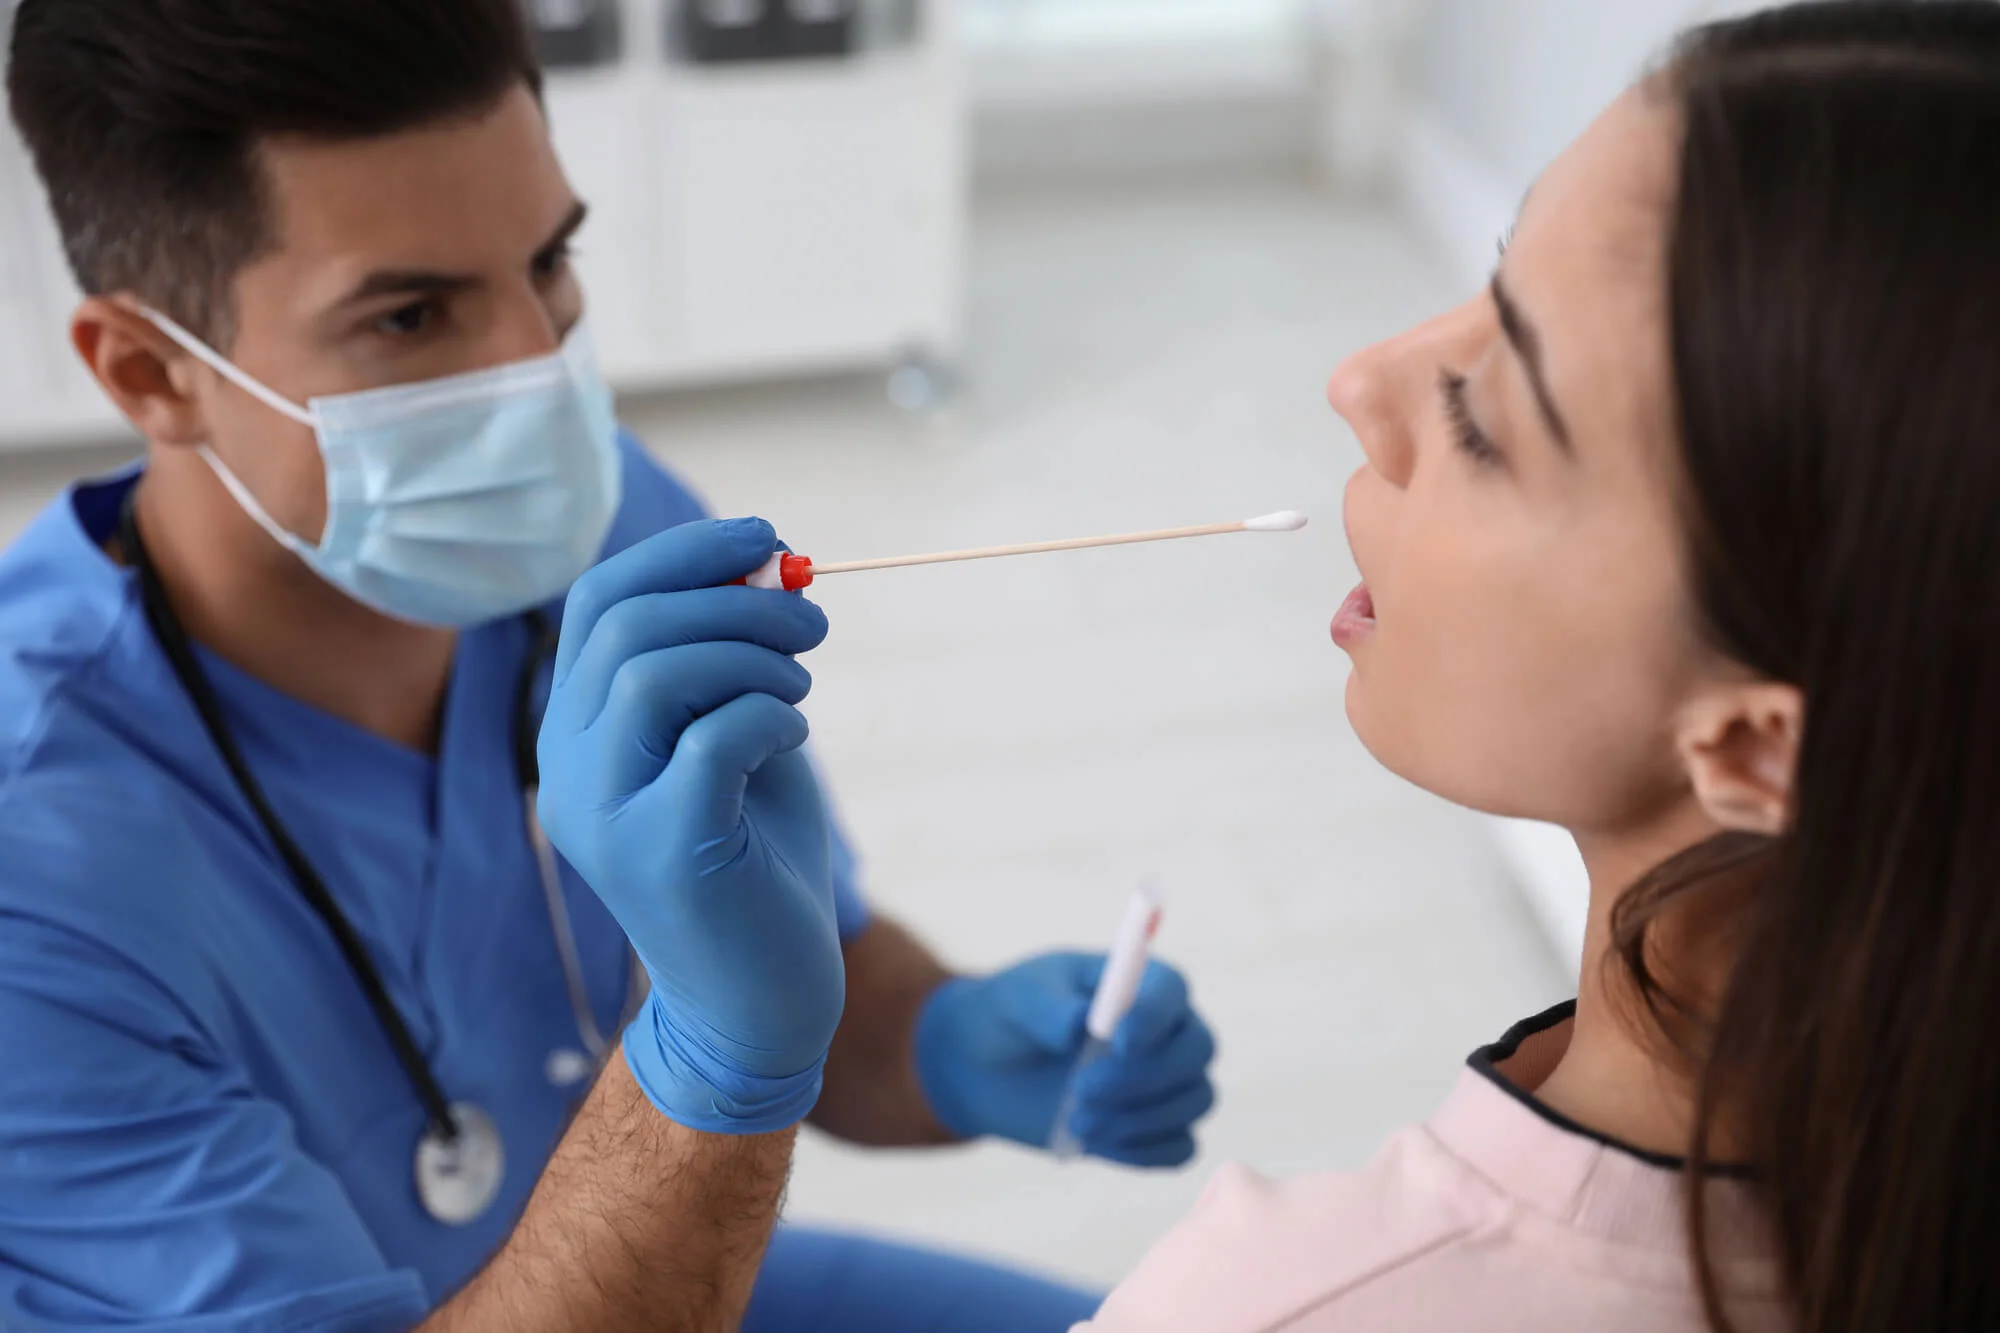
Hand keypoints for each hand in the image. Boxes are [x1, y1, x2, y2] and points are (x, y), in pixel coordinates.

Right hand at [537, 517, 843, 1134]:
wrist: (759, 1000)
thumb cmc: (754, 858)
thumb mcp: (737, 738)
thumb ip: (733, 661)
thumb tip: (766, 564)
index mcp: (574, 731)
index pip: (600, 601)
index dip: (683, 553)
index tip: (766, 540)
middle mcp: (568, 769)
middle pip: (628, 626)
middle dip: (736, 602)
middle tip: (815, 623)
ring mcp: (604, 814)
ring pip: (656, 673)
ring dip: (755, 658)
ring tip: (803, 689)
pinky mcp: (662, 853)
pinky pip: (712, 739)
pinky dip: (770, 718)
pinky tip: (794, 742)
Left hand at [914, 952, 1216, 1166]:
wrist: (992, 1068)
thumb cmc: (1013, 1017)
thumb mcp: (1017, 1000)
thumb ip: (1047, 1008)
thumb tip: (1078, 1025)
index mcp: (1139, 982)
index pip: (1171, 990)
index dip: (1154, 1017)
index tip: (1118, 1042)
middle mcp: (1166, 1029)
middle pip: (1197, 1050)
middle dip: (1145, 1076)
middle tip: (1084, 1090)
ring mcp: (1168, 1081)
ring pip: (1193, 1101)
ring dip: (1139, 1118)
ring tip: (1076, 1121)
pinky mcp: (1156, 1128)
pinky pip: (1180, 1147)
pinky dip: (1144, 1152)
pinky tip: (1098, 1145)